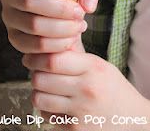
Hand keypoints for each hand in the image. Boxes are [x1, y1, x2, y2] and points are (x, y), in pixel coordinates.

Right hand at [0, 0, 101, 53]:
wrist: (63, 10)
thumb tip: (88, 6)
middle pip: (28, 2)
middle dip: (59, 9)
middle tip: (79, 13)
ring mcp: (10, 18)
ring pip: (33, 25)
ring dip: (61, 28)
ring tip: (79, 26)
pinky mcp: (15, 38)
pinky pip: (33, 46)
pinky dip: (56, 44)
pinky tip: (71, 39)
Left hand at [23, 51, 149, 130]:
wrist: (133, 120)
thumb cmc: (112, 88)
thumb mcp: (99, 65)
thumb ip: (75, 55)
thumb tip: (48, 42)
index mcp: (93, 68)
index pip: (53, 60)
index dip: (36, 57)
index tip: (30, 57)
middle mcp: (87, 89)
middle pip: (41, 79)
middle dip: (35, 74)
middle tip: (38, 73)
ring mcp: (81, 112)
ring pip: (39, 98)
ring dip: (38, 92)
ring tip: (47, 89)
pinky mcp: (75, 130)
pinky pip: (46, 116)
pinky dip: (47, 109)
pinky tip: (57, 104)